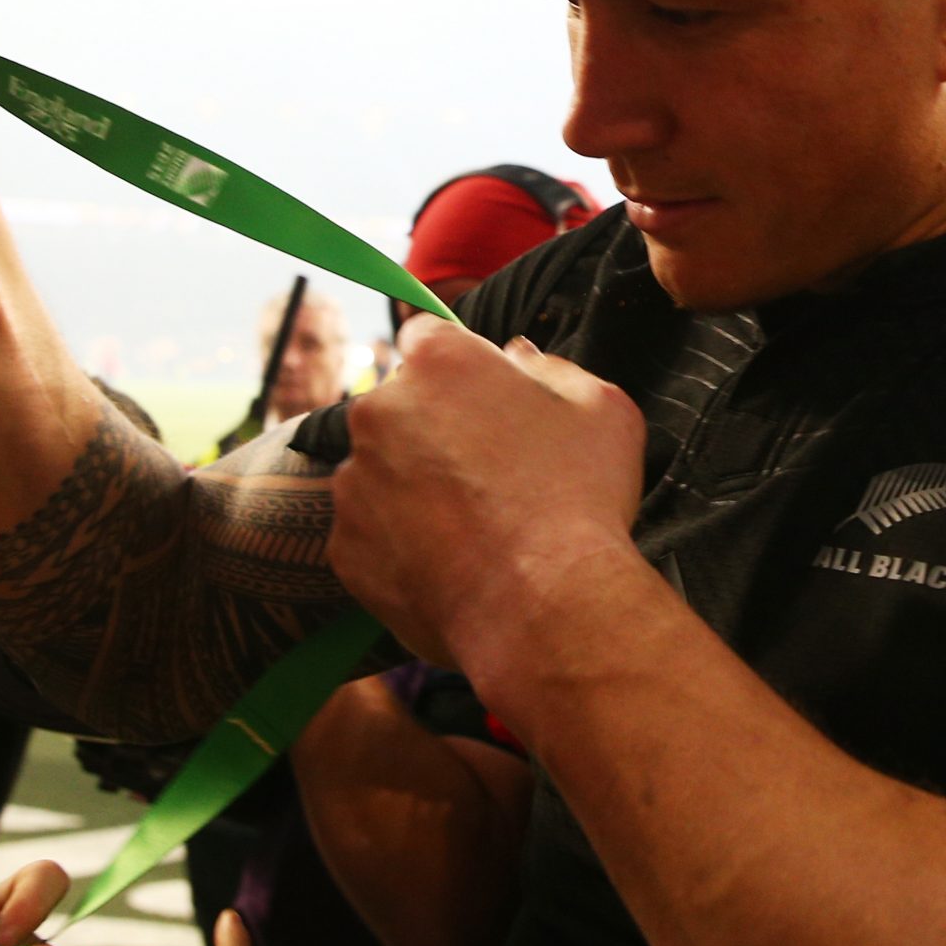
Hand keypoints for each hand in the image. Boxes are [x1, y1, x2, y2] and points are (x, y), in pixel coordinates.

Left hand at [329, 322, 647, 703]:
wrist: (545, 609)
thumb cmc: (580, 501)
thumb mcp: (601, 408)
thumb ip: (552, 367)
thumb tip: (519, 356)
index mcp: (440, 362)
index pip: (427, 336)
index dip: (456, 366)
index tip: (478, 398)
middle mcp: (380, 411)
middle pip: (399, 406)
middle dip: (432, 430)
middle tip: (486, 475)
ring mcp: (354, 481)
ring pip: (380, 472)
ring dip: (412, 488)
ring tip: (472, 529)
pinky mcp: (345, 546)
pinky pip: (370, 534)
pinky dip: (400, 545)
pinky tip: (451, 564)